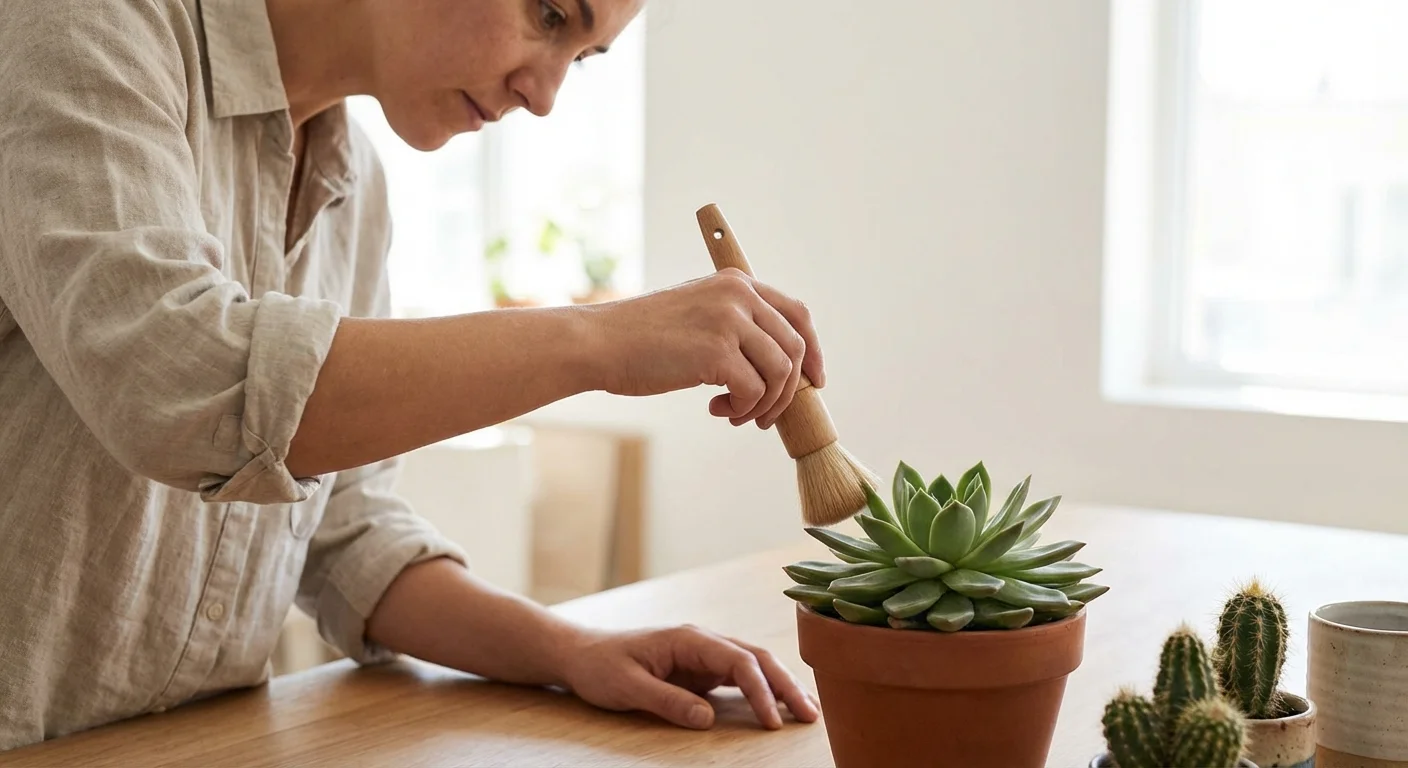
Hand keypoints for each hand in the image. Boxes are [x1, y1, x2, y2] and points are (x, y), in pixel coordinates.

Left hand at [558, 624, 820, 729]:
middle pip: (756, 657)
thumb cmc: (600, 667)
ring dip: (780, 686)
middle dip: (786, 684)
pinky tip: (778, 707)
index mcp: (688, 639)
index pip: (737, 661)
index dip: (760, 690)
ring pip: (753, 665)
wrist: (580, 654)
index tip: (772, 721)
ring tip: (807, 712)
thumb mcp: (627, 687)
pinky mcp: (700, 669)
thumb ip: (667, 701)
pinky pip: (739, 677)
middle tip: (811, 715)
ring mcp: (703, 655)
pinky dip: (762, 690)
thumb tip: (707, 719)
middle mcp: (702, 642)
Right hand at [584, 269, 825, 428]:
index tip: (814, 380)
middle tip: (762, 414)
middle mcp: (738, 296)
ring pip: (781, 373)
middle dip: (787, 390)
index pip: (798, 314)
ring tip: (737, 414)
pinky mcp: (716, 352)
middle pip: (795, 347)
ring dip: (764, 404)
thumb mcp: (697, 314)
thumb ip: (736, 326)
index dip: (814, 350)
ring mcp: (728, 321)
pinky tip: (717, 409)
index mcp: (736, 283)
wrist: (599, 343)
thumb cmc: (642, 338)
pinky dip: (742, 409)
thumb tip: (780, 368)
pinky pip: (754, 391)